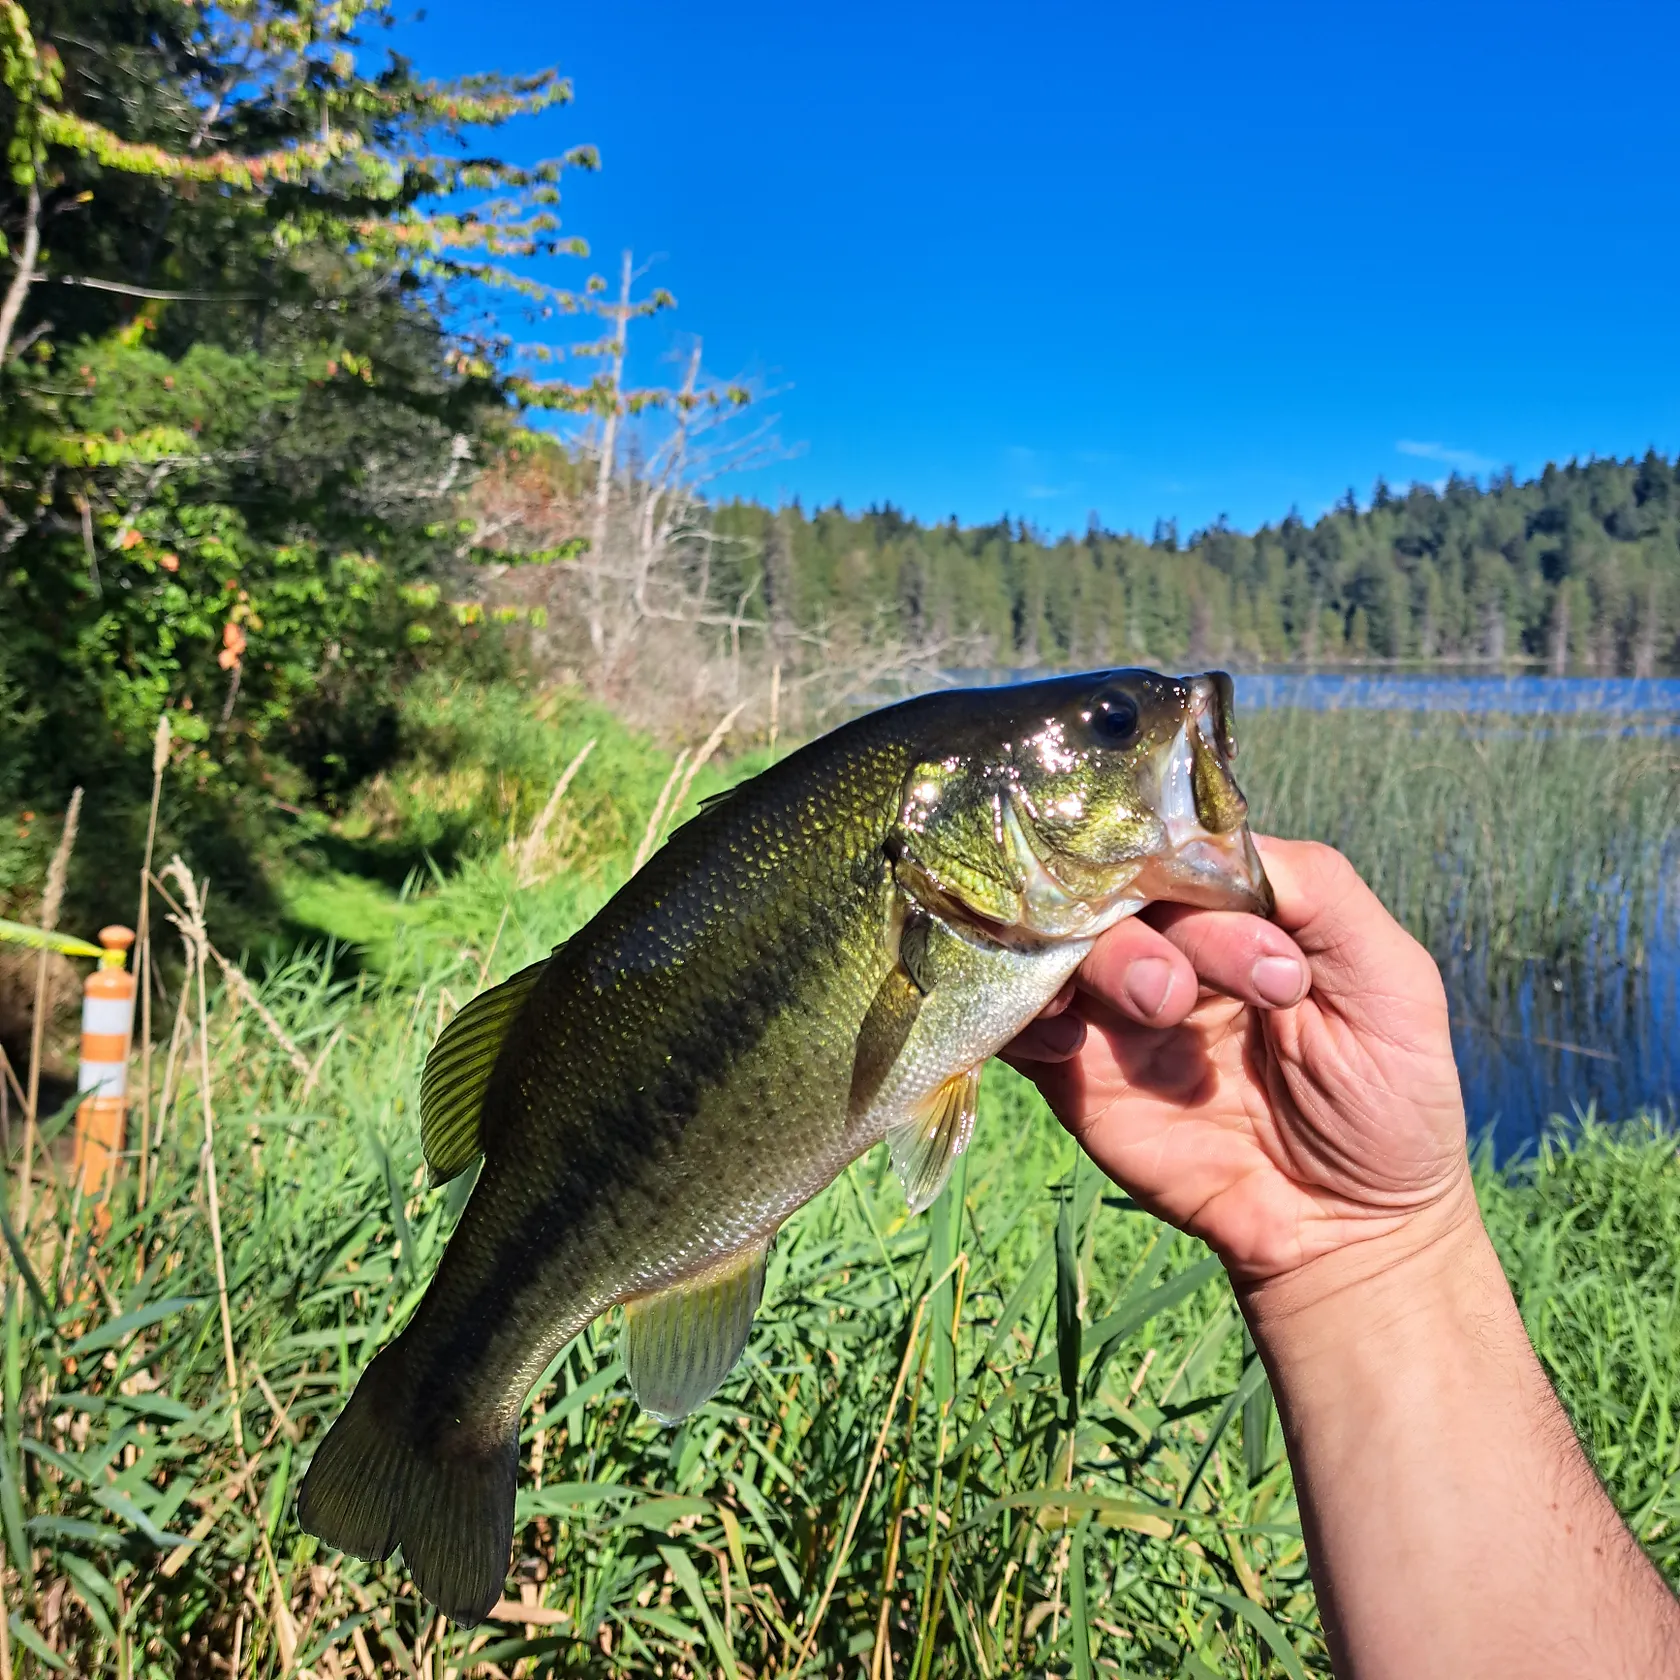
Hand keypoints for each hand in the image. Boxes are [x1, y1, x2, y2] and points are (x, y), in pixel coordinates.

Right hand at [1002, 837, 1473, 1285]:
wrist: (1348, 1231)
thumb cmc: (1388, 1097)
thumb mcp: (1392, 980)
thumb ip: (1319, 891)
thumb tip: (1218, 836)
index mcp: (1236, 911)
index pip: (1182, 848)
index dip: (1195, 869)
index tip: (1254, 940)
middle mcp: (1168, 945)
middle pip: (1112, 888)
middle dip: (1152, 927)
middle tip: (1196, 990)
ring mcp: (1116, 1008)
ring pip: (1060, 943)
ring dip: (1099, 959)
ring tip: (1160, 1008)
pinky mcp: (1077, 1074)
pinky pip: (1016, 1025)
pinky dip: (1025, 1015)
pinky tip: (1067, 1036)